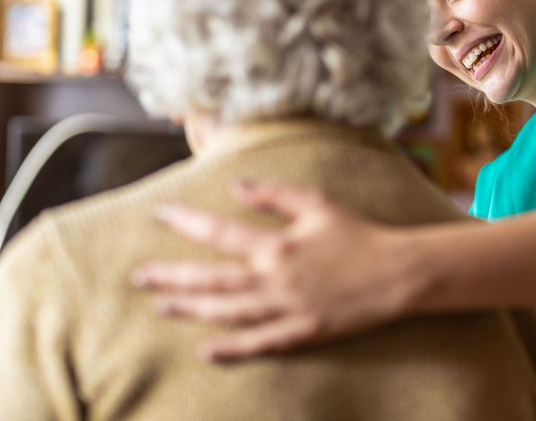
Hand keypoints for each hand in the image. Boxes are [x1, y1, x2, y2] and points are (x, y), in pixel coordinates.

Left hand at [132, 183, 419, 360]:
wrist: (396, 272)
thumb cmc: (358, 234)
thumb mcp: (317, 203)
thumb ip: (273, 195)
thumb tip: (235, 185)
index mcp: (278, 244)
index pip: (220, 232)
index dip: (186, 222)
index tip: (161, 213)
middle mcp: (275, 279)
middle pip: (212, 279)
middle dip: (172, 276)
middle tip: (139, 276)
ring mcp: (286, 309)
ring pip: (227, 312)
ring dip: (191, 309)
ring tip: (161, 305)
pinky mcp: (301, 333)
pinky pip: (259, 343)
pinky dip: (230, 349)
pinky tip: (205, 349)